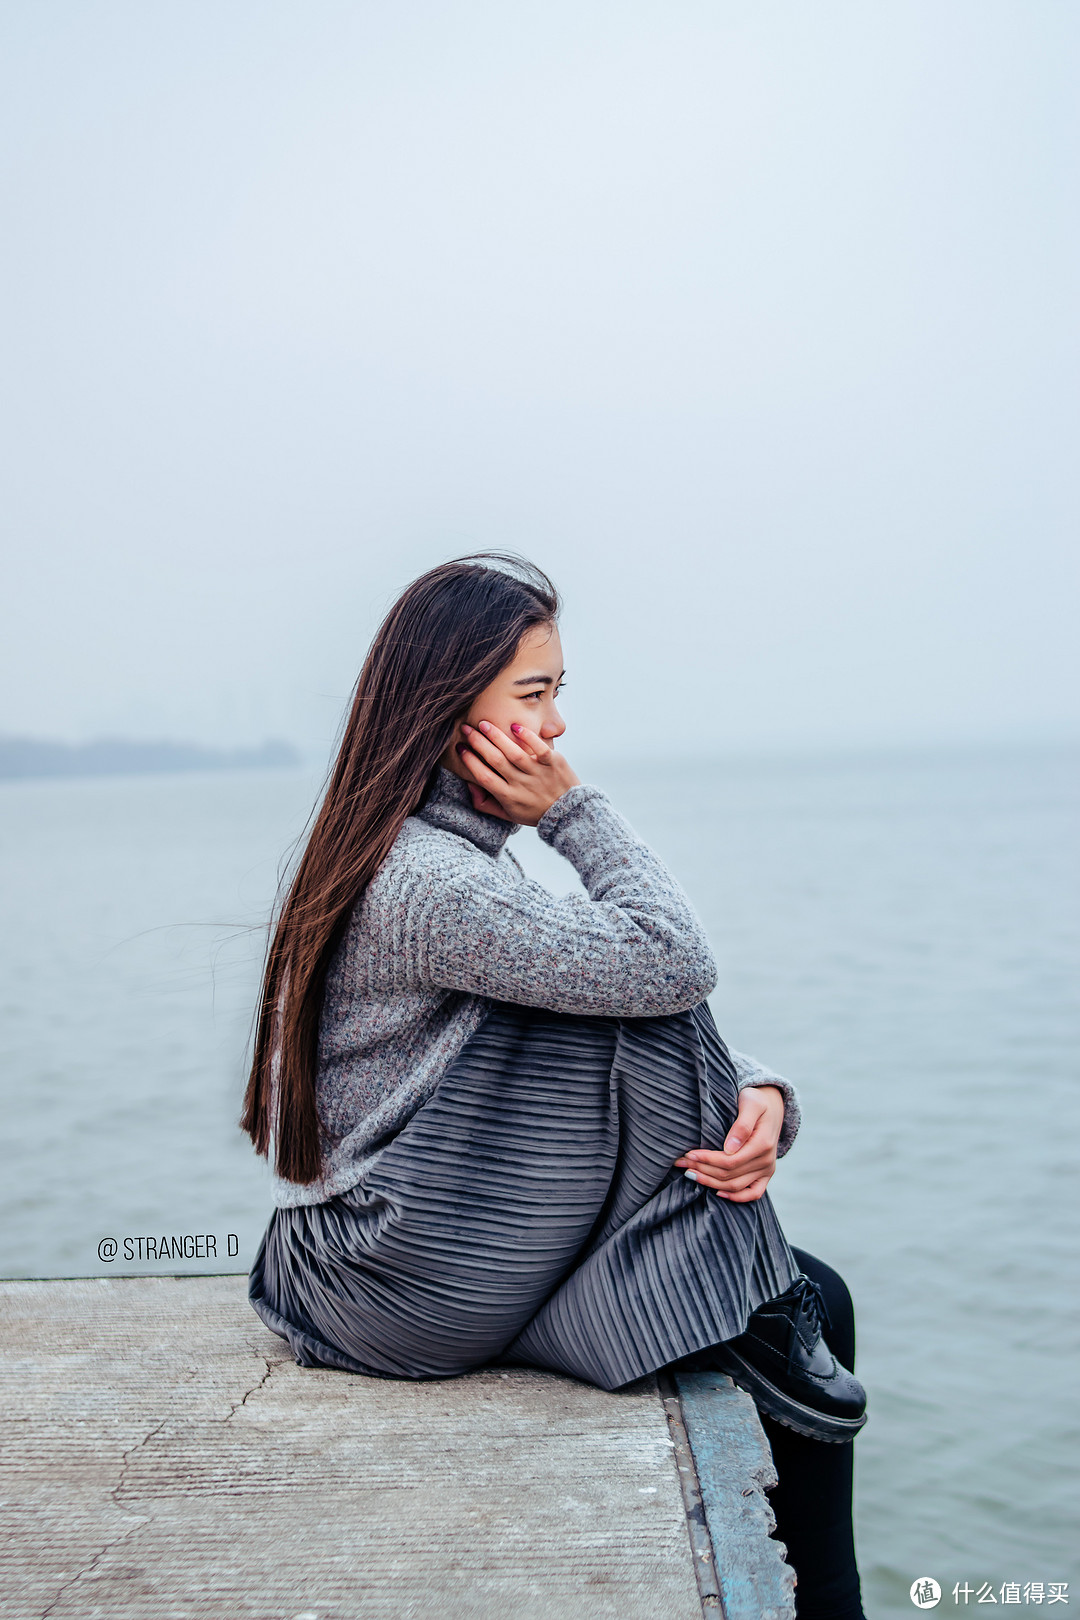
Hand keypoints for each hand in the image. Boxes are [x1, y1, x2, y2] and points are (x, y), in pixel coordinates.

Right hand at [456, 720, 579, 824]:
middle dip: (478, 743)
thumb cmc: (534, 812)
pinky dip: (528, 737)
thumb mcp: (508, 815)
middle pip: (496, 761)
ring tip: (484, 724)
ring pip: (514, 753)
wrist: (568, 813)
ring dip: (497, 737)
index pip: (484, 777)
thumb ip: (486, 804)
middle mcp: (522, 784)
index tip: (460, 747)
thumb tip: (470, 785)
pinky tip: (515, 726)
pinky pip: (539, 748)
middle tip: (467, 729)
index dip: (470, 761)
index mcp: (509, 797)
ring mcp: (538, 773)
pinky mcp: (554, 763)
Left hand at [674, 1085, 784, 1202]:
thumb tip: (730, 1148)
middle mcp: (766, 1161)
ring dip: (711, 1182)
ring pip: (736, 1185)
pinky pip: (754, 1193)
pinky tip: (718, 1192)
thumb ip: (742, 1124)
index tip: (688, 1153)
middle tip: (681, 1163)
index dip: (707, 1160)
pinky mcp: (766, 1175)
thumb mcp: (751, 1104)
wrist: (772, 1106)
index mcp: (763, 1144)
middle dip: (702, 1169)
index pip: (730, 1161)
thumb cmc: (756, 1101)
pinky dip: (737, 1197)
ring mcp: (767, 1170)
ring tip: (690, 1174)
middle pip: (729, 1174)